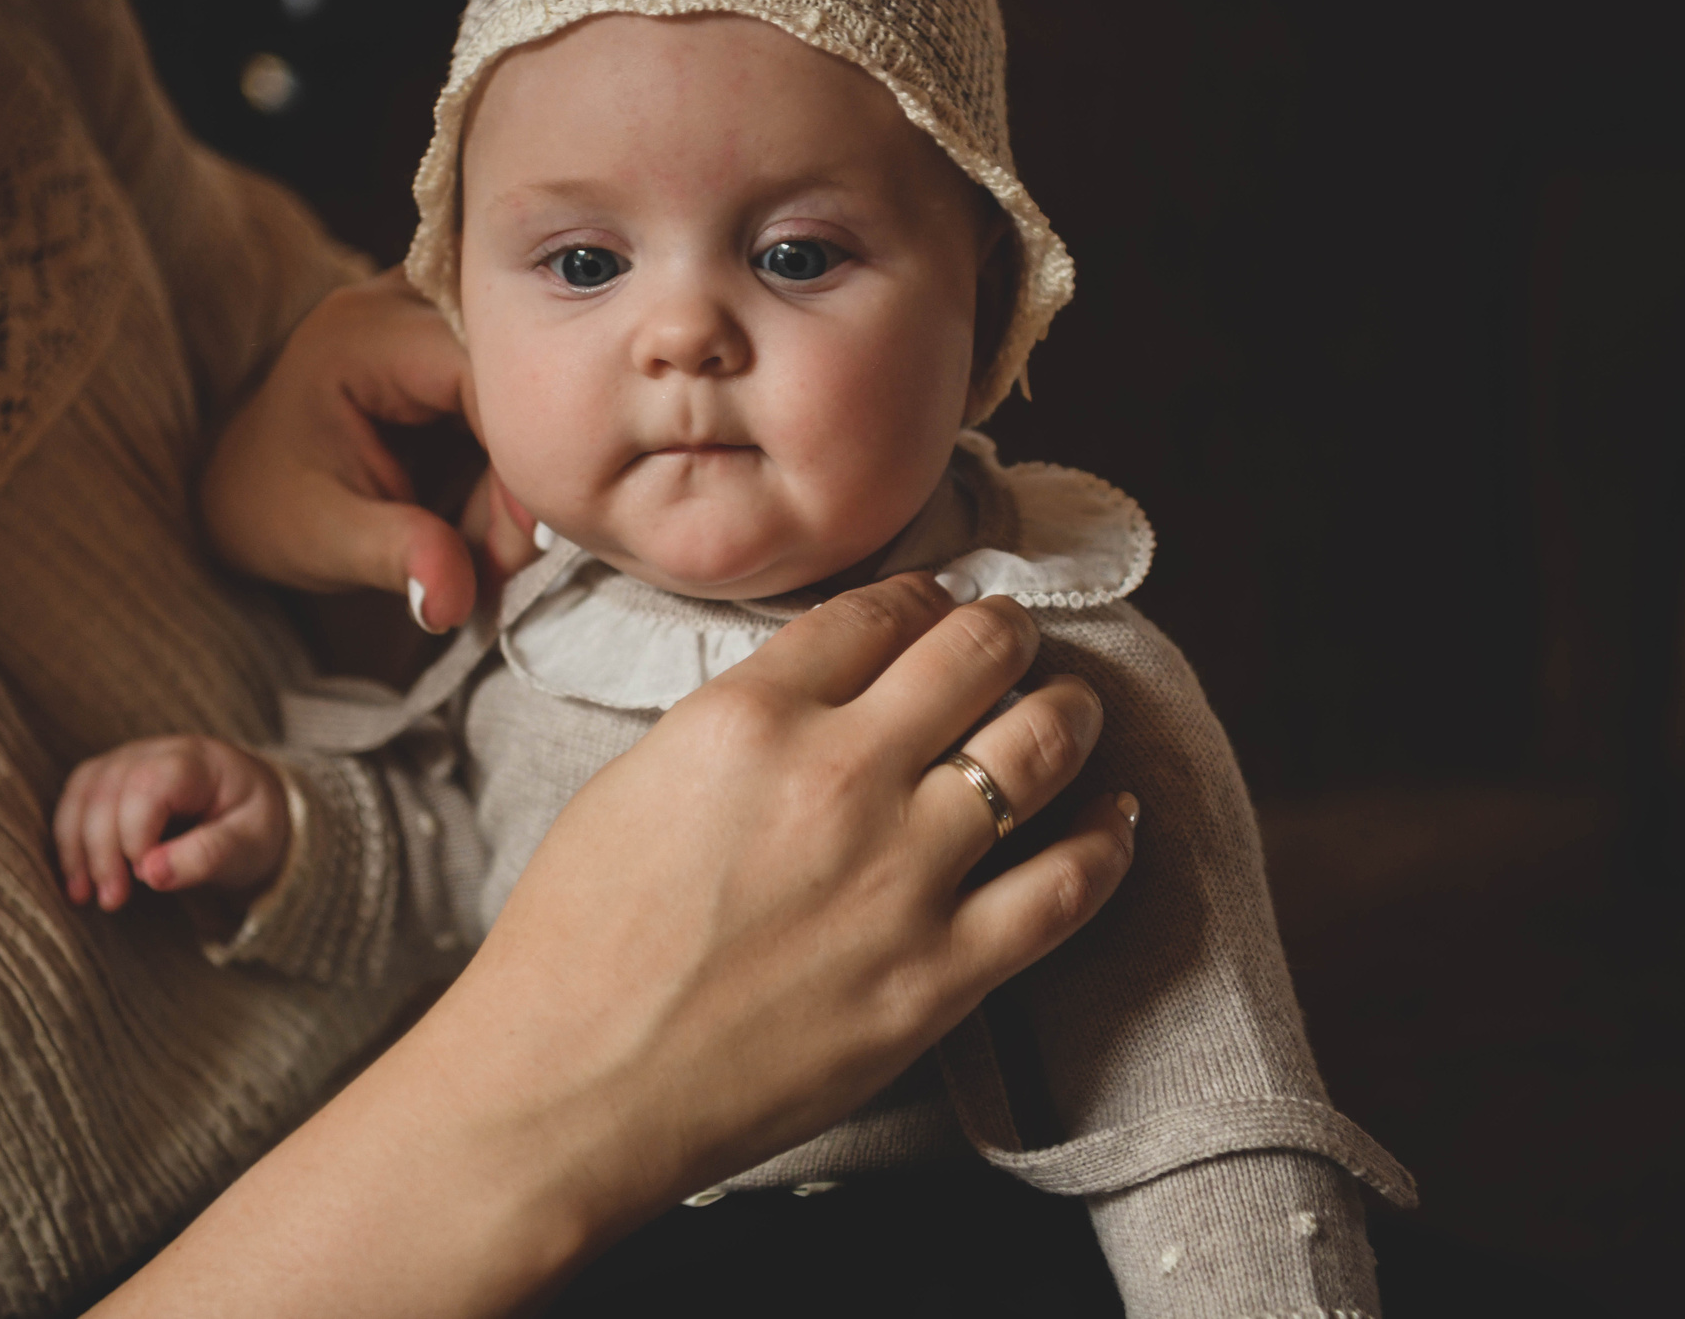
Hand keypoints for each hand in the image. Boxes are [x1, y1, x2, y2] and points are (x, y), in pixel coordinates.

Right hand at [52, 735, 291, 911]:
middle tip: (112, 901)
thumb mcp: (249, 846)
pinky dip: (69, 843)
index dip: (135, 833)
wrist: (251, 811)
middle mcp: (155, 750)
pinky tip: (75, 883)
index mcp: (197, 760)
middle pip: (108, 790)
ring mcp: (127, 760)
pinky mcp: (109, 780)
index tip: (145, 876)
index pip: (148, 785)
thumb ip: (207, 856)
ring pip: (82, 795)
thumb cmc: (252, 827)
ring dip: (76, 848)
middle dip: (102, 850)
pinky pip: (75, 803)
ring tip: (84, 897)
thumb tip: (151, 873)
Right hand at [104, 576, 1135, 1317]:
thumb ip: (735, 722)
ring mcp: (901, 876)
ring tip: (1072, 708)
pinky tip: (1115, 817)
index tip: (934, 603)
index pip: (876, 613)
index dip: (920, 597)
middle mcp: (837, 777)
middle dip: (1005, 630)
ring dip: (1069, 711)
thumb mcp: (633, 778)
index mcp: (748, 716)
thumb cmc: (573, 945)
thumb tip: (815, 698)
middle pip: (973, 654)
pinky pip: (1066, 885)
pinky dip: (1106, 839)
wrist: (569, 1089)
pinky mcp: (941, 974)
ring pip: (1040, 747)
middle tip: (1013, 636)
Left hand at [203, 271, 540, 631]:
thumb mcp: (328, 539)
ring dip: (518, 473)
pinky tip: (485, 516)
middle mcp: (402, 302)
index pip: (483, 373)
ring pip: (521, 385)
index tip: (520, 546)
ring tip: (485, 548)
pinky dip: (510, 462)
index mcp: (363, 337)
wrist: (246, 481)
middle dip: (521, 472)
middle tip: (502, 560)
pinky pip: (512, 392)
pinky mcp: (452, 336)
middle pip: (513, 372)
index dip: (520, 457)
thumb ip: (398, 557)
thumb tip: (454, 603)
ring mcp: (432, 311)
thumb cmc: (275, 504)